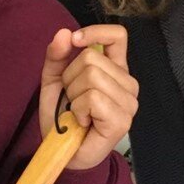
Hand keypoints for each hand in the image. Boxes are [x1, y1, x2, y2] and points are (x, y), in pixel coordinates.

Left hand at [38, 25, 138, 172]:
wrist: (62, 152)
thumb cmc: (63, 117)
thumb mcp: (54, 81)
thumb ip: (57, 56)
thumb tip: (64, 33)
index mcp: (116, 69)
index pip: (118, 36)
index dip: (95, 32)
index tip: (76, 40)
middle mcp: (128, 83)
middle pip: (91, 58)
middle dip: (70, 78)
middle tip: (73, 100)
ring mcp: (128, 102)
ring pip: (91, 76)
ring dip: (73, 96)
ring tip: (77, 112)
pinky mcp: (122, 120)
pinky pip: (93, 98)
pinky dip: (78, 109)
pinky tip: (83, 122)